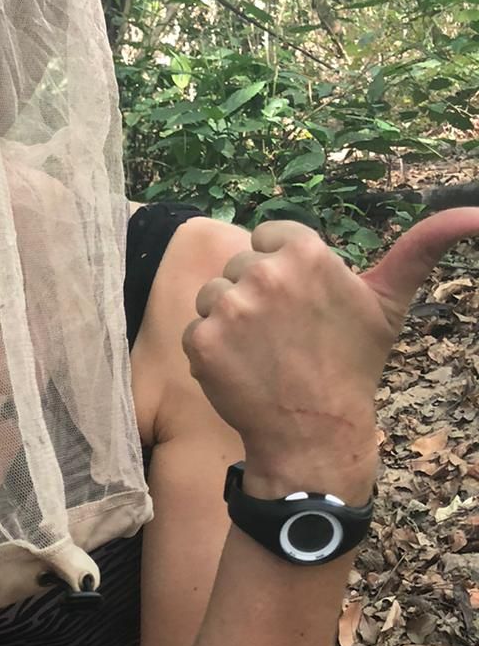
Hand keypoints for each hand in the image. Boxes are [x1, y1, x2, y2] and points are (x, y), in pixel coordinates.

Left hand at [181, 210, 478, 496]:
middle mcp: (265, 272)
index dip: (281, 267)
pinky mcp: (203, 340)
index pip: (269, 236)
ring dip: (229, 321)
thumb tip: (475, 214)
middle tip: (284, 335)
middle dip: (255, 294)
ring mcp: (230, 307)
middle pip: (239, 265)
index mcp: (308, 253)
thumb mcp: (388, 303)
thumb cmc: (352, 364)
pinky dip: (211, 352)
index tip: (298, 302)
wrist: (316, 431)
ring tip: (263, 352)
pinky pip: (195, 331)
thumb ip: (422, 249)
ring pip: (213, 296)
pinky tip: (242, 370)